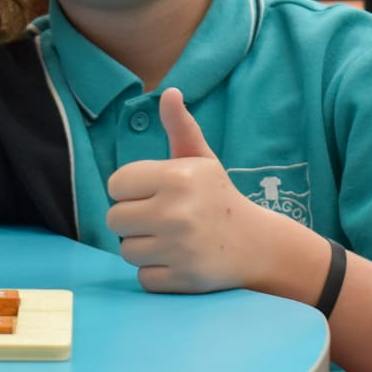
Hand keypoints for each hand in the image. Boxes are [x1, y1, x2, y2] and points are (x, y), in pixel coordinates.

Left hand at [107, 90, 280, 292]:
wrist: (257, 245)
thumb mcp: (202, 160)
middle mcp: (177, 212)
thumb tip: (169, 92)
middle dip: (134, 220)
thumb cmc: (218, 198)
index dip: (131, 190)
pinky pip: (143, 277)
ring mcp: (179, 248)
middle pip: (115, 219)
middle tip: (162, 219)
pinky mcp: (182, 279)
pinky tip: (178, 260)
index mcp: (177, 176)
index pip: (116, 184)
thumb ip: (181, 127)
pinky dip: (156, 273)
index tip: (154, 194)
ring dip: (143, 248)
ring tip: (170, 240)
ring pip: (126, 250)